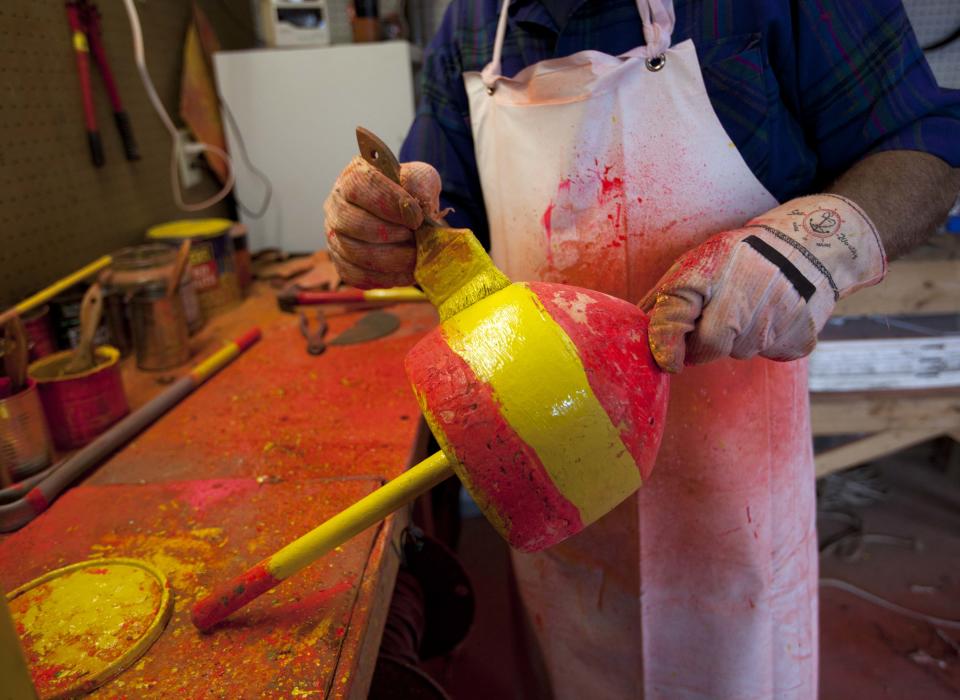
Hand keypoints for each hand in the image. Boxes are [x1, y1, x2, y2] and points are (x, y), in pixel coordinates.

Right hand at [323, 156, 441, 287]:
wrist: (405, 216)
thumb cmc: (409, 192)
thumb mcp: (420, 177)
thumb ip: (419, 183)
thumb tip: (416, 205)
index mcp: (352, 177)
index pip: (360, 186)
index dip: (389, 202)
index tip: (417, 217)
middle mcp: (336, 205)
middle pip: (354, 223)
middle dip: (391, 235)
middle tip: (416, 239)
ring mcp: (334, 236)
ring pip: (355, 253)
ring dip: (392, 259)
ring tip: (416, 257)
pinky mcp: (340, 262)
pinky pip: (356, 276)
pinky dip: (385, 278)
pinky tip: (406, 272)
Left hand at [639, 195, 886, 372]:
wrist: (808, 246)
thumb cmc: (740, 257)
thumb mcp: (699, 262)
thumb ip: (666, 298)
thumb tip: (632, 328)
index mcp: (708, 272)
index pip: (676, 316)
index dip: (666, 342)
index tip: (667, 362)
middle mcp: (741, 296)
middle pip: (707, 348)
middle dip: (702, 343)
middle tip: (714, 319)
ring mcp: (774, 318)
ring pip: (739, 352)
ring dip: (737, 339)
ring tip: (751, 305)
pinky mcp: (799, 337)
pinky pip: (770, 353)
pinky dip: (767, 340)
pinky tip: (774, 313)